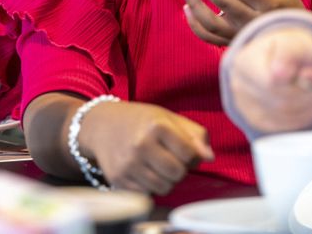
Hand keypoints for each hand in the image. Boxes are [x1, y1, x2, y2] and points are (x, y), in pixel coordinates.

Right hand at [78, 101, 213, 194]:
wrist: (101, 125)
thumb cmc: (140, 120)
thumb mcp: (168, 117)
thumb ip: (195, 134)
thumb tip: (209, 158)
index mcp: (157, 126)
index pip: (190, 155)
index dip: (192, 156)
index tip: (183, 150)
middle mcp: (141, 145)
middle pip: (178, 174)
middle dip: (179, 169)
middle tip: (170, 159)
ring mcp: (128, 164)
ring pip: (164, 188)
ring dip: (166, 180)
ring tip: (157, 166)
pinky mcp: (118, 180)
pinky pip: (147, 194)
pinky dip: (150, 186)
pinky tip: (144, 171)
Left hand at [181, 0, 304, 44]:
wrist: (294, 38)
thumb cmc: (287, 5)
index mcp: (268, 3)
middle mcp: (252, 20)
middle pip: (222, 0)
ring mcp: (240, 34)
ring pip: (212, 22)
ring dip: (195, 3)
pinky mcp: (232, 42)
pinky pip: (209, 37)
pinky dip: (194, 24)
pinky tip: (187, 8)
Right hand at [227, 26, 311, 131]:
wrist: (280, 58)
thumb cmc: (288, 48)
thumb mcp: (292, 41)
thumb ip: (289, 54)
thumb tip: (281, 74)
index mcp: (244, 63)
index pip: (271, 84)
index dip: (299, 84)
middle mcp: (239, 87)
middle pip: (280, 102)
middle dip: (310, 94)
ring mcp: (246, 107)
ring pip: (286, 116)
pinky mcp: (258, 121)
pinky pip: (286, 125)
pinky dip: (307, 114)